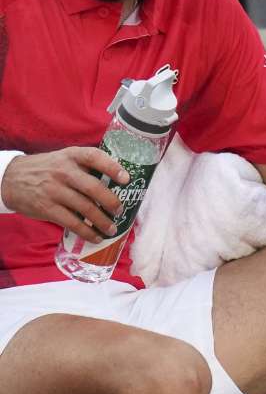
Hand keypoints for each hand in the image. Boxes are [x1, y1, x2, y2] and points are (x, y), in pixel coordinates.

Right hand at [1, 148, 127, 241]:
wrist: (10, 178)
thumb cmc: (46, 169)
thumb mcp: (64, 159)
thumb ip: (85, 167)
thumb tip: (116, 184)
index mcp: (71, 156)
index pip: (94, 157)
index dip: (112, 167)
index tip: (126, 179)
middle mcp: (63, 171)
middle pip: (93, 187)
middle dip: (111, 202)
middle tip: (120, 210)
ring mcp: (54, 190)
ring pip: (85, 208)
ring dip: (102, 221)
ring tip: (112, 229)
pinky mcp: (47, 207)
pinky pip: (71, 222)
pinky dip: (86, 231)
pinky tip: (96, 237)